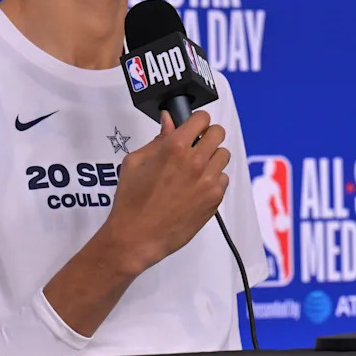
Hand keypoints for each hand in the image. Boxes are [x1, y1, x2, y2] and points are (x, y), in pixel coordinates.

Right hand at [104, 110, 229, 273]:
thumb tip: (169, 121)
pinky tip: (196, 186)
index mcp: (174, 148)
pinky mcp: (214, 199)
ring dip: (212, 157)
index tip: (192, 126)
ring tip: (196, 167)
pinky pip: (223, 179)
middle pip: (218, 133)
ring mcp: (208, 182)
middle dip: (207, 135)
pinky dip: (213, 178)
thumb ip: (158, 139)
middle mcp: (195, 162)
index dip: (196, 120)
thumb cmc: (132, 200)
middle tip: (196, 144)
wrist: (137, 236)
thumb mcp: (135, 162)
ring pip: (223, 155)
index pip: (202, 118)